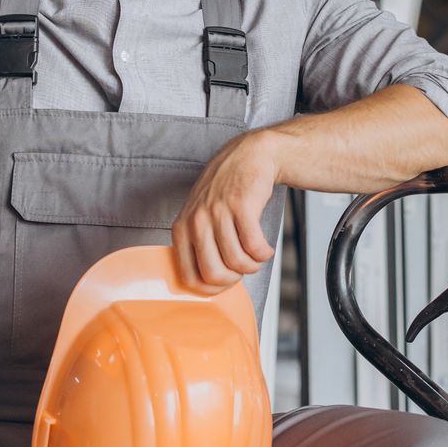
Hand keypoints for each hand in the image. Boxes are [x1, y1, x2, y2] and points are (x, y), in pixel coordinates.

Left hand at [171, 131, 280, 293]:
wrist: (249, 157)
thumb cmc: (226, 191)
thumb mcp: (200, 215)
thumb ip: (199, 245)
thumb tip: (208, 283)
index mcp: (182, 228)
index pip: (188, 277)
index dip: (211, 289)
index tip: (225, 283)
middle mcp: (196, 221)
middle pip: (214, 274)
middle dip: (234, 280)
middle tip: (243, 270)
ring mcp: (218, 213)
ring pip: (237, 262)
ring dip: (253, 265)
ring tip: (257, 256)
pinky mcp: (242, 206)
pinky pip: (255, 247)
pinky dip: (264, 253)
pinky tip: (266, 247)